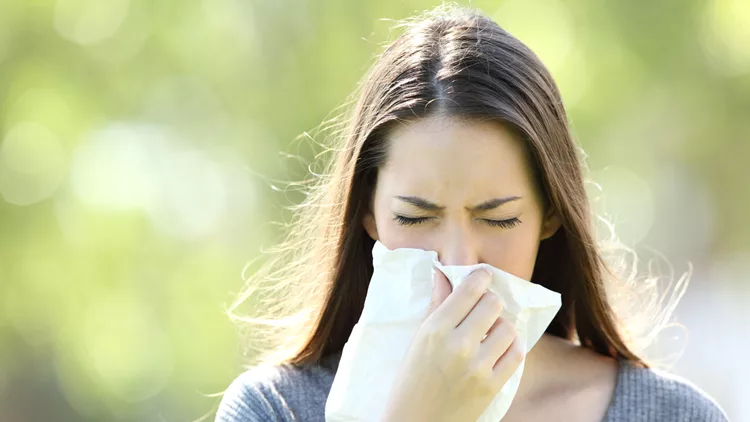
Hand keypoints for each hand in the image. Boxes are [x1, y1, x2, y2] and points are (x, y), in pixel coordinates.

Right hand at [381, 268, 523, 421]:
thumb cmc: (411, 380)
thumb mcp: (418, 339)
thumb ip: (436, 305)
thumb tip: (443, 273)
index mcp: (435, 329)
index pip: (469, 290)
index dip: (480, 277)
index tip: (483, 276)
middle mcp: (458, 345)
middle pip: (493, 304)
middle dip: (489, 303)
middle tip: (482, 310)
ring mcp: (477, 367)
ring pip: (508, 327)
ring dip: (500, 326)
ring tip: (489, 333)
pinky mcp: (492, 386)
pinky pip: (516, 354)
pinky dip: (512, 346)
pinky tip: (500, 348)